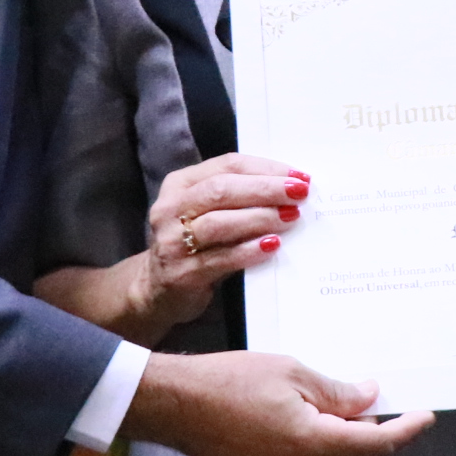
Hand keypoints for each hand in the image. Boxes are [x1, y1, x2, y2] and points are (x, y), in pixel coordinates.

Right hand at [34, 155, 307, 344]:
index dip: (265, 168)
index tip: (298, 176)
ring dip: (260, 218)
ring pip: (219, 223)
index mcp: (180, 184)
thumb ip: (237, 197)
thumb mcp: (205, 211)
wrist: (156, 289)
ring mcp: (172, 242)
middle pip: (222, 190)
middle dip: (266, 189)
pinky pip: (220, 259)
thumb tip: (290, 190)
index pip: (226, 165)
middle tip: (300, 193)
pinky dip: (249, 251)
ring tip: (291, 217)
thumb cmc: (193, 244)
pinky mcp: (182, 273)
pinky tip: (272, 246)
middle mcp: (170, 209)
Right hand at [121, 350, 433, 455]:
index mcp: (314, 444)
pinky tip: (317, 416)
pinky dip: (321, 441)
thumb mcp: (292, 374)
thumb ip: (336, 392)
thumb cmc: (228, 380)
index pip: (375, 442)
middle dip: (378, 431)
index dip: (405, 429)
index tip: (425, 415)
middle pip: (355, 454)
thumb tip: (368, 400)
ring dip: (347, 435)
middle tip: (394, 403)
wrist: (172, 403)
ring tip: (352, 402)